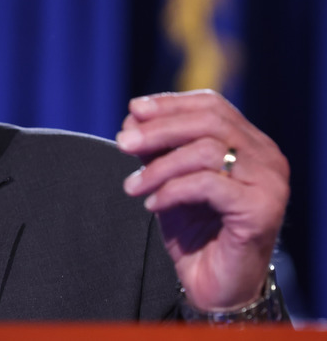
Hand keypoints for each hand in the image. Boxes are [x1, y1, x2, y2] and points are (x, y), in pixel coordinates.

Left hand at [117, 90, 288, 310]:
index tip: (133, 110)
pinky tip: (151, 205)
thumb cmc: (196, 232)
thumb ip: (158, 149)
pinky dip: (172, 191)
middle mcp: (267, 158)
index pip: (212, 106)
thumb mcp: (170, 181)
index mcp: (251, 144)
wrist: (215, 287)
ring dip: (159, 166)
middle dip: (159, 129)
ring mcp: (269, 183)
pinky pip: (207, 185)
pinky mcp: (261, 210)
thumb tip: (133, 116)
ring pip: (206, 151)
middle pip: (209, 122)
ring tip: (132, 186)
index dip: (170, 104)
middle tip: (122, 143)